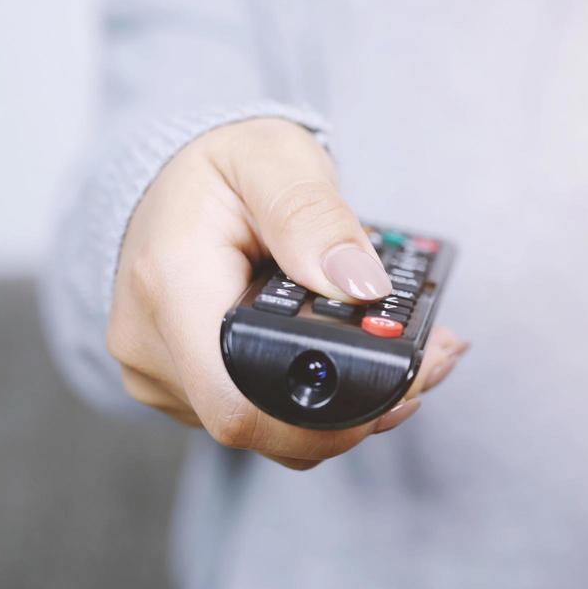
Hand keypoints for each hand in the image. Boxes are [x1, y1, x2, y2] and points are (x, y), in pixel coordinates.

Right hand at [106, 118, 465, 469]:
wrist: (175, 176)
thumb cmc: (223, 162)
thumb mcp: (275, 160)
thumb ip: (314, 218)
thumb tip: (359, 286)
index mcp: (171, 291)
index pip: (241, 408)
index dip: (327, 419)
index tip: (399, 384)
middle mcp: (154, 349)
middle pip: (269, 428)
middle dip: (363, 407)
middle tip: (432, 358)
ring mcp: (166, 377)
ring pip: (273, 428)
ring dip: (351, 403)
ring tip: (412, 350)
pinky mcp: (187, 388)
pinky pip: (263, 412)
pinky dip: (321, 391)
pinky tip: (363, 354)